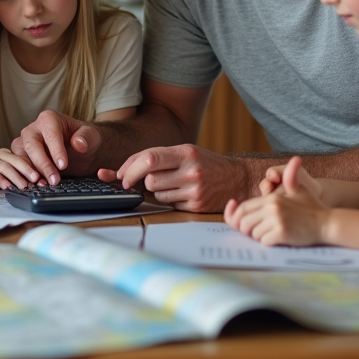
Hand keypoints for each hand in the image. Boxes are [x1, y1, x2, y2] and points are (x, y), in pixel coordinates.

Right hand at [0, 148, 40, 190]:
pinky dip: (1, 180)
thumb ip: (19, 173)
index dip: (33, 167)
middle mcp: (0, 154)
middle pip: (16, 160)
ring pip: (5, 167)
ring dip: (16, 177)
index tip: (42, 177)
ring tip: (24, 186)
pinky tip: (7, 187)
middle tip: (36, 179)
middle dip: (27, 170)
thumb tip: (38, 182)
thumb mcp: (8, 169)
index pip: (23, 158)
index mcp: (9, 153)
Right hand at [10, 110, 101, 185]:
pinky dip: (25, 177)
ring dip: (30, 172)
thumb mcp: (92, 136)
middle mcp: (33, 129)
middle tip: (54, 180)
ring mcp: (25, 143)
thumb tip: (78, 143)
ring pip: (21, 156)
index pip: (50, 135)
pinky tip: (37, 186)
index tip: (63, 165)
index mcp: (49, 119)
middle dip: (42, 164)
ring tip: (44, 184)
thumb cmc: (84, 139)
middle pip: (32, 145)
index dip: (56, 150)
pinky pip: (18, 166)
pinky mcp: (22, 157)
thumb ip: (86, 137)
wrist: (80, 151)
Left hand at [104, 144, 251, 212]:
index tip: (121, 174)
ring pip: (157, 194)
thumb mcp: (186, 152)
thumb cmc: (205, 163)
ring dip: (157, 191)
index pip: (149, 159)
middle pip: (150, 180)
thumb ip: (159, 158)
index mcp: (186, 153)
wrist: (237, 179)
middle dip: (143, 181)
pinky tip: (182, 193)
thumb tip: (124, 170)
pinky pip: (169, 205)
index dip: (130, 167)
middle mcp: (191, 171)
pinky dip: (170, 200)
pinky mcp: (197, 206)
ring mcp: (195, 190)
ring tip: (173, 184)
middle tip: (145, 180)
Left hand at [224, 158, 329, 245]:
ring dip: (259, 237)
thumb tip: (295, 159)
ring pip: (253, 233)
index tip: (239, 224)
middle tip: (255, 233)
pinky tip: (278, 240)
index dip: (237, 217)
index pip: (243, 208)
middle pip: (243, 222)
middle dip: (246, 230)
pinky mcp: (282, 233)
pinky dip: (268, 243)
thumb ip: (287, 179)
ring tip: (271, 235)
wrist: (327, 223)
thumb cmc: (312, 207)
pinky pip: (264, 242)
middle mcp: (272, 207)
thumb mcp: (298, 189)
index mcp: (271, 198)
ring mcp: (277, 220)